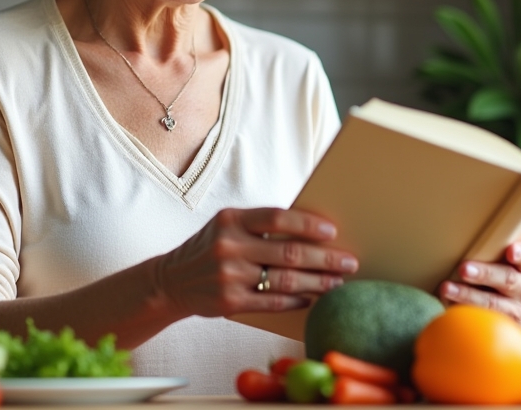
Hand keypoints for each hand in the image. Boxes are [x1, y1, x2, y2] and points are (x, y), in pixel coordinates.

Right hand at [153, 207, 358, 318]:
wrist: (171, 281)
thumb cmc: (210, 248)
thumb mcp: (227, 226)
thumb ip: (260, 226)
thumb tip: (312, 231)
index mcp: (231, 220)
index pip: (277, 218)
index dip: (307, 224)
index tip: (332, 232)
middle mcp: (229, 246)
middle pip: (288, 252)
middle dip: (324, 258)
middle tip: (349, 262)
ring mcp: (229, 276)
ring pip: (284, 280)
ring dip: (317, 282)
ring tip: (337, 282)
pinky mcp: (229, 302)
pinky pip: (272, 302)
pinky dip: (295, 301)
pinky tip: (311, 299)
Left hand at [438, 241, 520, 324]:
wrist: (491, 308)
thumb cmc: (489, 275)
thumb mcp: (494, 262)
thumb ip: (487, 254)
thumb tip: (456, 242)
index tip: (510, 251)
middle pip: (508, 279)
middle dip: (484, 273)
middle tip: (463, 269)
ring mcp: (517, 309)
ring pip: (493, 302)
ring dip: (467, 295)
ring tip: (446, 288)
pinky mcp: (503, 327)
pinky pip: (483, 319)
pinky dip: (463, 310)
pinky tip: (448, 304)